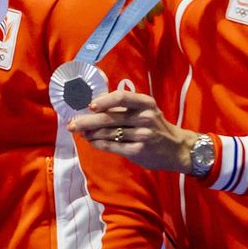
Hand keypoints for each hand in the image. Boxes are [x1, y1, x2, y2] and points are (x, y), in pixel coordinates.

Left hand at [67, 89, 196, 172]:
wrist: (177, 148)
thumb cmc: (154, 125)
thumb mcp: (144, 110)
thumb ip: (122, 108)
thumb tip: (90, 106)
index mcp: (145, 103)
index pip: (121, 97)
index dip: (103, 101)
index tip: (89, 106)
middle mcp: (145, 117)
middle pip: (110, 118)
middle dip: (86, 121)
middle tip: (71, 124)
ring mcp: (143, 135)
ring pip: (109, 133)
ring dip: (90, 133)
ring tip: (80, 132)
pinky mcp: (139, 151)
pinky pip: (113, 146)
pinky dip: (99, 144)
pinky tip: (92, 142)